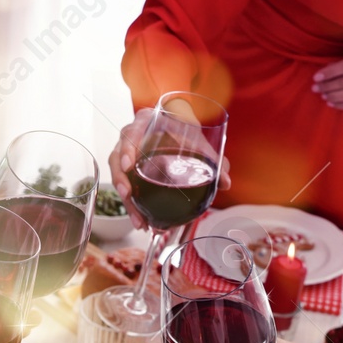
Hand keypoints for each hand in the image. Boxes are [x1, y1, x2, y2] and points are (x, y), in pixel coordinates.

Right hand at [109, 107, 232, 229]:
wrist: (178, 128)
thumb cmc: (184, 129)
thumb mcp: (198, 140)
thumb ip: (212, 159)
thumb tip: (225, 182)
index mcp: (145, 122)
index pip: (130, 132)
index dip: (127, 149)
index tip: (129, 165)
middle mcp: (131, 137)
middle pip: (116, 157)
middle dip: (120, 179)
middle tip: (127, 195)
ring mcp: (127, 154)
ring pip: (117, 175)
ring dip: (125, 199)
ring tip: (138, 219)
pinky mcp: (128, 170)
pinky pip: (125, 186)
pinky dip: (132, 205)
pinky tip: (141, 220)